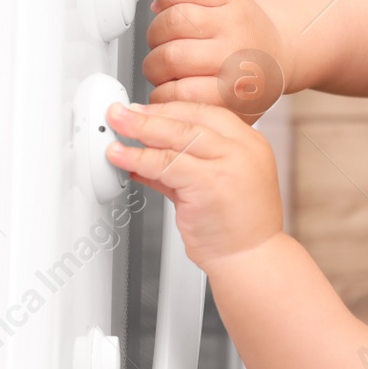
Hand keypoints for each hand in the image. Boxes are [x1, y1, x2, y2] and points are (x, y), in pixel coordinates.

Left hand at [104, 99, 283, 270]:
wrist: (252, 260)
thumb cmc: (239, 230)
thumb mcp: (216, 186)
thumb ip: (184, 168)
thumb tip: (149, 156)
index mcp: (250, 144)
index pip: (207, 112)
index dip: (171, 108)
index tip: (146, 109)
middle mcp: (244, 149)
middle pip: (190, 119)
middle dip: (150, 114)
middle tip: (122, 112)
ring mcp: (230, 164)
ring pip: (176, 136)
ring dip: (139, 130)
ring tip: (116, 126)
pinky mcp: (211, 183)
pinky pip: (165, 164)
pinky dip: (137, 158)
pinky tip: (121, 157)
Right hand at [143, 0, 289, 121]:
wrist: (276, 51)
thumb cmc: (248, 83)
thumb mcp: (229, 112)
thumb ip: (197, 114)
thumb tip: (159, 111)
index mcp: (236, 90)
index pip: (180, 93)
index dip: (161, 95)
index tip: (159, 94)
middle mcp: (236, 54)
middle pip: (171, 56)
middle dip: (155, 65)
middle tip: (160, 68)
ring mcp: (233, 21)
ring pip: (172, 20)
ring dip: (156, 34)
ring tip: (163, 42)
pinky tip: (167, 12)